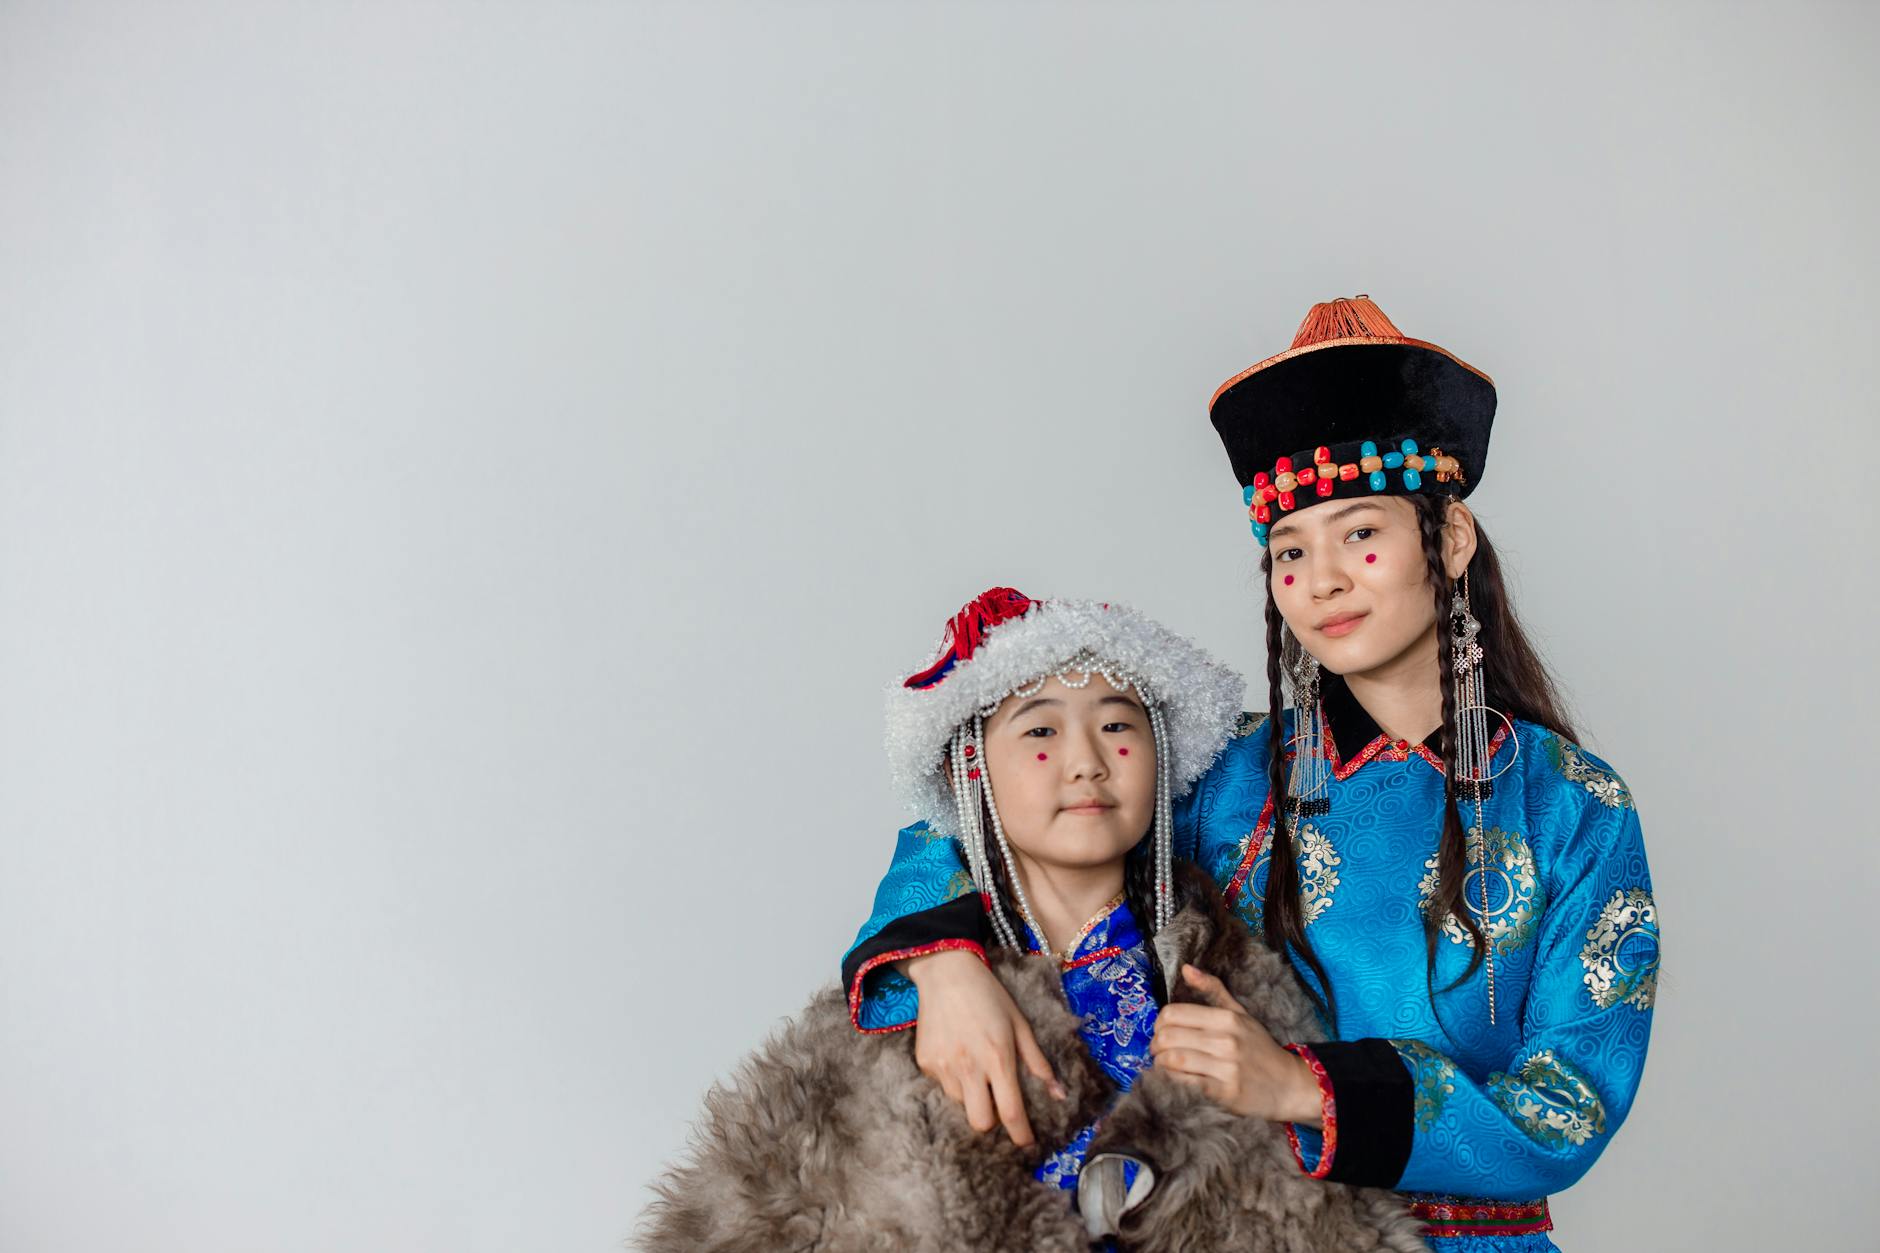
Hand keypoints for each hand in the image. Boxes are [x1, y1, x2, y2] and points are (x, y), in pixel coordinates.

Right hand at [902, 949, 1066, 1147]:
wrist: (946, 972)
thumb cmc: (990, 996)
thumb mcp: (1020, 1024)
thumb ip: (1038, 1062)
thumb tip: (1059, 1095)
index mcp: (998, 1057)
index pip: (1011, 1111)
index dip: (1021, 1134)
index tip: (1027, 1143)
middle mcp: (969, 1066)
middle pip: (980, 1122)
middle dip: (992, 1123)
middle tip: (997, 1106)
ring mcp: (943, 1066)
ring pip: (960, 1104)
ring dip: (971, 1097)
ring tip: (975, 1069)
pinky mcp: (924, 1063)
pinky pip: (942, 1086)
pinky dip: (953, 1080)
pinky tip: (957, 1055)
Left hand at [1149, 964, 1323, 1124]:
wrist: (1289, 1085)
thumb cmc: (1260, 1048)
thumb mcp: (1241, 1014)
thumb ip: (1213, 989)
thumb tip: (1186, 968)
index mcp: (1227, 1019)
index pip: (1173, 1013)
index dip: (1159, 1023)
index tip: (1161, 1032)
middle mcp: (1226, 1041)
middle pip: (1168, 1037)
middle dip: (1155, 1045)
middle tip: (1158, 1051)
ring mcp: (1226, 1068)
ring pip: (1172, 1060)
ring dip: (1160, 1064)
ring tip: (1164, 1065)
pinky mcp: (1225, 1094)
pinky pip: (1184, 1084)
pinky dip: (1171, 1081)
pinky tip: (1174, 1080)